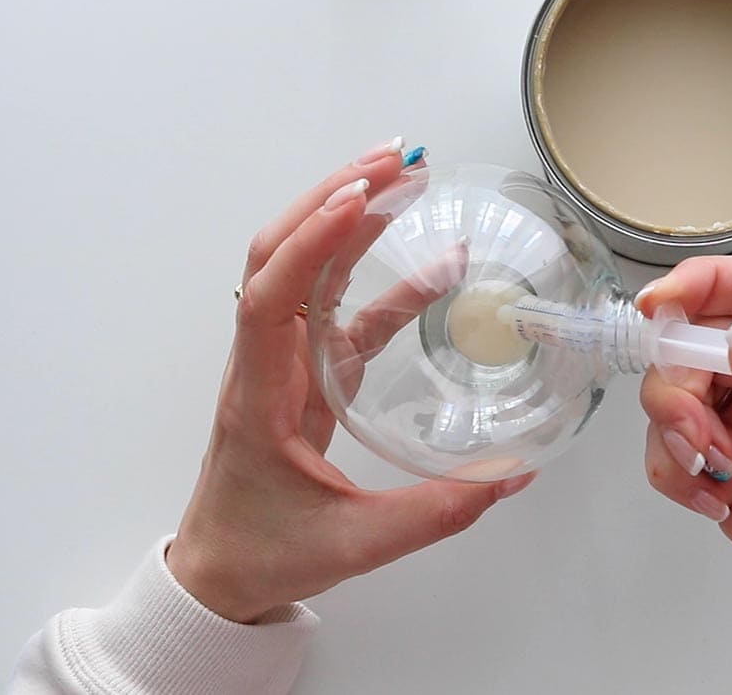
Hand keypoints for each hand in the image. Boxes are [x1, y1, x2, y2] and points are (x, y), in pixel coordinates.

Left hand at [167, 142, 533, 623]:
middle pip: (282, 252)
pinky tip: (435, 267)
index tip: (358, 196)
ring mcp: (286, 360)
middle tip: (395, 158)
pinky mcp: (309, 371)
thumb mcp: (355, 543)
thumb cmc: (265, 553)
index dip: (311, 240)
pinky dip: (384, 279)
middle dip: (333, 196)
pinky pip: (345, 309)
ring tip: (407, 178)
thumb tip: (511, 476)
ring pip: (307, 267)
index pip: (271, 294)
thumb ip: (436, 512)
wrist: (220, 574)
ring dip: (351, 218)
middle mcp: (266, 361)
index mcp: (261, 394)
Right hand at [638, 257, 731, 680]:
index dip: (708, 284)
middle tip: (698, 435)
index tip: (659, 306)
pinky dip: (674, 472)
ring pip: (676, 393)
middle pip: (701, 340)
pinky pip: (668, 448)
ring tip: (713, 475)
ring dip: (675, 431)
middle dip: (680, 381)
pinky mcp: (721, 472)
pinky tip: (714, 504)